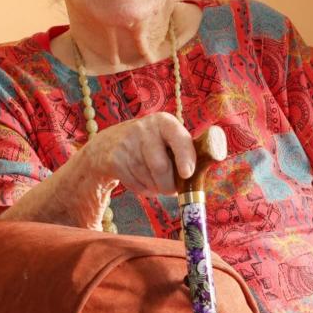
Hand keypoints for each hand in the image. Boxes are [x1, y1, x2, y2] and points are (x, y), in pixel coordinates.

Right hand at [83, 113, 202, 194]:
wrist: (109, 143)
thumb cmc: (153, 145)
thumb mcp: (168, 139)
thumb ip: (187, 152)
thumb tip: (203, 173)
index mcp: (165, 122)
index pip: (178, 138)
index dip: (185, 157)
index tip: (188, 173)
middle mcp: (144, 129)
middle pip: (161, 166)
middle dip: (170, 185)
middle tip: (173, 189)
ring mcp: (127, 144)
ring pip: (149, 179)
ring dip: (157, 188)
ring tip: (156, 180)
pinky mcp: (114, 160)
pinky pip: (136, 185)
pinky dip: (144, 190)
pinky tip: (142, 180)